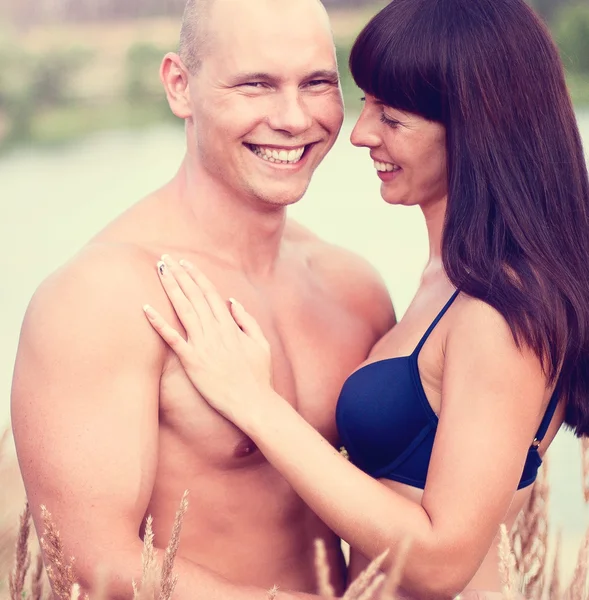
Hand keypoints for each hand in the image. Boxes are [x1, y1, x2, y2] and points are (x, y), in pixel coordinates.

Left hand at [143, 255, 272, 426]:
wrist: (253, 401)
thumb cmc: (258, 375)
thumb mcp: (260, 342)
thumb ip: (246, 320)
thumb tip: (231, 301)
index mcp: (230, 325)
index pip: (210, 293)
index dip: (196, 276)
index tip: (185, 262)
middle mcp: (215, 331)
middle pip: (194, 296)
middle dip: (179, 275)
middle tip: (165, 259)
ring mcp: (202, 345)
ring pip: (183, 309)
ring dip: (170, 288)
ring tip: (159, 271)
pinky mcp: (192, 361)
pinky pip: (172, 339)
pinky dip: (158, 323)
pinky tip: (146, 308)